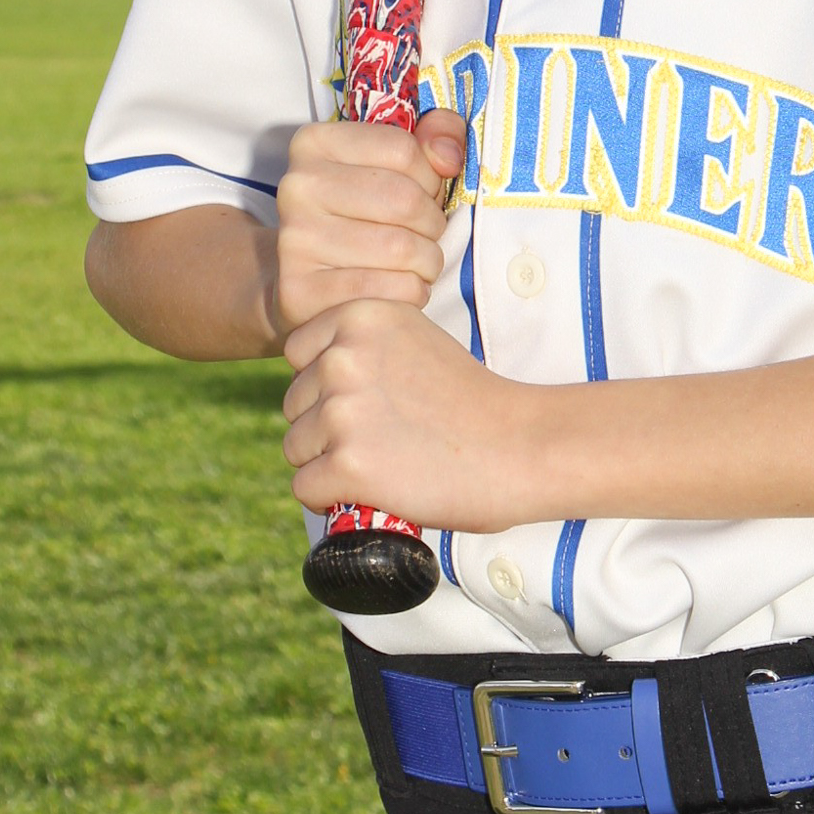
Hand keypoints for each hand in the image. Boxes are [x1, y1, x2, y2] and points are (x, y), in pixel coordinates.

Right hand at [273, 109, 467, 335]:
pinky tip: (403, 288)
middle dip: (432, 223)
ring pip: (401, 249)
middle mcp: (296, 186)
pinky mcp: (302, 291)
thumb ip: (436, 136)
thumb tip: (449, 156)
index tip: (421, 194)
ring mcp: (294, 240)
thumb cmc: (363, 215)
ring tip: (417, 263)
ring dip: (428, 261)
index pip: (403, 150)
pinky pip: (390, 290)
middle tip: (425, 235)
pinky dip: (414, 292)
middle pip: (404, 200)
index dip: (430, 177)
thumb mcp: (395, 163)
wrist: (306, 281)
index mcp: (315, 143)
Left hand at [280, 297, 538, 533]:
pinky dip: (334, 498)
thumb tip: (315, 373)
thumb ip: (364, 345)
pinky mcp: (346, 465)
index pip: (298, 354)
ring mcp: (342, 411)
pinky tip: (374, 489)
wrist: (520, 446)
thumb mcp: (416, 339)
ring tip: (384, 461)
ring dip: (328, 463)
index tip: (369, 400)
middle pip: (293, 403)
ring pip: (295, 448)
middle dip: (325, 426)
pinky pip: (306, 488)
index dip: (325, 384)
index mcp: (360, 316)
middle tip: (384, 436)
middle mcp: (342, 357)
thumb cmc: (472, 400)